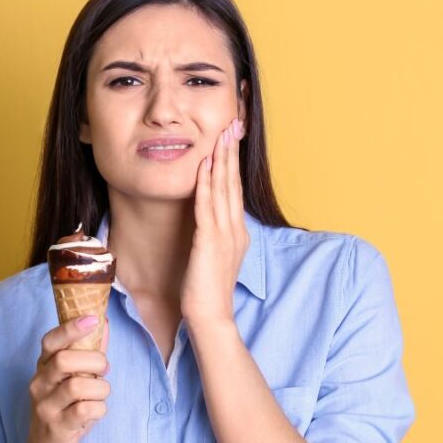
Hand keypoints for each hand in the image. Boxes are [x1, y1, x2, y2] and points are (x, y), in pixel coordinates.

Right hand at [22, 315, 110, 442]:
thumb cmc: (65, 411)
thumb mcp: (73, 380)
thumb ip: (88, 353)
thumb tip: (104, 323)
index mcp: (42, 368)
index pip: (50, 341)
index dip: (71, 328)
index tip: (94, 319)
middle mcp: (39, 385)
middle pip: (65, 360)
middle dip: (94, 361)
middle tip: (104, 369)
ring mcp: (45, 407)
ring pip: (78, 386)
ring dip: (100, 388)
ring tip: (100, 395)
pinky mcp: (56, 427)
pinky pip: (85, 410)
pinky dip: (99, 408)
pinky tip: (96, 411)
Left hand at [181, 117, 248, 326]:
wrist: (210, 318)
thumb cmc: (207, 293)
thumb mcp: (214, 260)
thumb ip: (214, 239)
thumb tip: (209, 225)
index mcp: (237, 233)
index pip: (235, 191)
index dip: (233, 163)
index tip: (232, 139)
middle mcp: (235, 230)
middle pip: (234, 182)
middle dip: (232, 152)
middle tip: (233, 124)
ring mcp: (224, 235)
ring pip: (224, 188)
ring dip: (222, 159)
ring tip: (222, 133)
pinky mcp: (209, 241)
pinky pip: (207, 205)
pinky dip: (207, 182)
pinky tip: (205, 164)